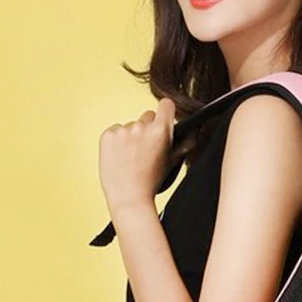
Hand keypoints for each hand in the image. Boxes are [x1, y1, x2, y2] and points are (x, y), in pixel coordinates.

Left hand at [98, 97, 176, 213]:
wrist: (128, 197)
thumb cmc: (150, 182)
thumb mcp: (173, 162)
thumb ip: (186, 143)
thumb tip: (194, 130)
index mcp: (160, 131)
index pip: (166, 105)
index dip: (166, 112)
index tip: (164, 120)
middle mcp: (141, 127)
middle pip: (148, 116)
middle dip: (149, 128)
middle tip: (147, 148)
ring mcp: (122, 131)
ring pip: (131, 125)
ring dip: (132, 136)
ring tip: (132, 156)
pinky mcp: (107, 135)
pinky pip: (115, 130)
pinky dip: (117, 140)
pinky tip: (120, 155)